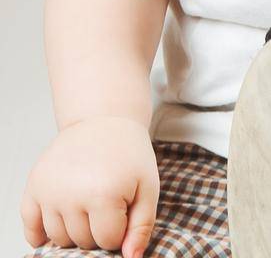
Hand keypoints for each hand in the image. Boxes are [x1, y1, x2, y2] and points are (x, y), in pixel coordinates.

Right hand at [21, 118, 158, 256]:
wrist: (103, 119)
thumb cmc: (128, 154)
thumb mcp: (148, 186)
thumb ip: (142, 226)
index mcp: (103, 193)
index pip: (108, 242)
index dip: (120, 229)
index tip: (124, 207)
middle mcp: (70, 194)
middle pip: (82, 241)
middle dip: (97, 229)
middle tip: (107, 202)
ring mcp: (49, 191)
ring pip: (59, 239)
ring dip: (74, 229)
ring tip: (88, 202)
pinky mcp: (34, 186)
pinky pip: (30, 228)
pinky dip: (41, 234)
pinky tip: (58, 222)